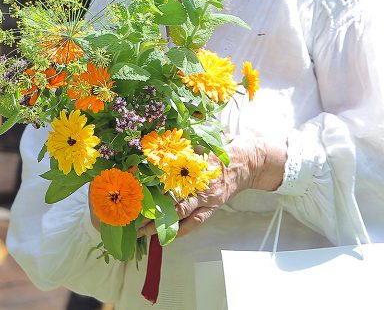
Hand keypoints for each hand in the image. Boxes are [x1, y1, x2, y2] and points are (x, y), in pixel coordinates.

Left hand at [136, 136, 286, 237]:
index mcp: (198, 174)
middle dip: (157, 218)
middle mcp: (203, 191)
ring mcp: (209, 202)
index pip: (174, 189)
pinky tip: (169, 236)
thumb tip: (156, 148)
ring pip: (186, 220)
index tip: (140, 201)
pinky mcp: (213, 207)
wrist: (246, 163)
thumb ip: (180, 151)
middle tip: (138, 225)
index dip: (157, 197)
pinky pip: (197, 222)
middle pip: (177, 208)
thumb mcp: (199, 147)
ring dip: (166, 228)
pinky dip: (183, 230)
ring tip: (147, 234)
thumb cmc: (219, 152)